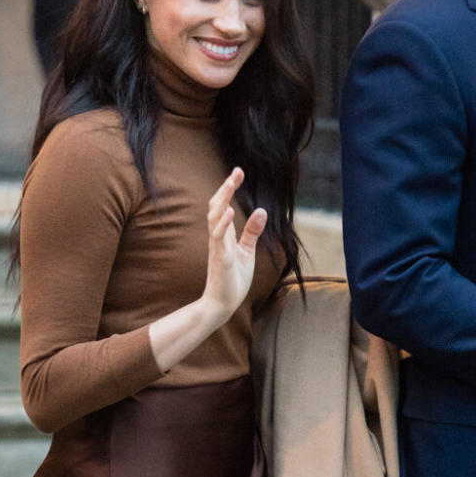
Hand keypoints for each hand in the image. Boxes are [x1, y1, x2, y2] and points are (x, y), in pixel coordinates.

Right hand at [203, 167, 267, 322]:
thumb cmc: (233, 280)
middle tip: (236, 171)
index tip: (238, 171)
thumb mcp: (246, 252)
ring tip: (230, 184)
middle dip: (225, 188)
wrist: (222, 305)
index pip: (224, 206)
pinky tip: (231, 212)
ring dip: (222, 200)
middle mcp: (217, 238)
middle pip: (216, 207)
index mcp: (223, 235)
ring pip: (214, 218)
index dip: (229, 188)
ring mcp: (217, 248)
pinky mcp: (221, 259)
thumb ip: (252, 232)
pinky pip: (219, 239)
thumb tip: (261, 210)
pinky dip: (224, 224)